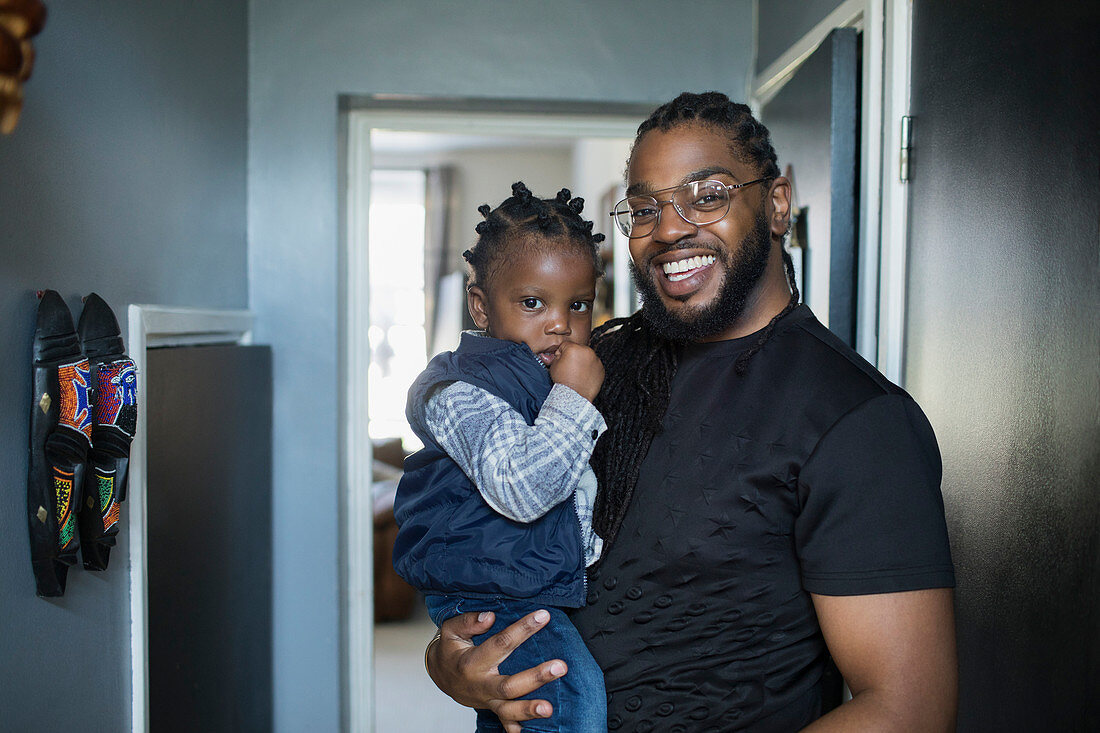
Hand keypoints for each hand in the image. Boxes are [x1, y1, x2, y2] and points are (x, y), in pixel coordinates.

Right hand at [425, 609, 567, 732]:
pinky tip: (538, 729)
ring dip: (530, 710)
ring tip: (550, 708)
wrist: (439, 674)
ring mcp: (487, 700)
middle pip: (509, 685)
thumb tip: (490, 617)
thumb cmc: (449, 649)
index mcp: (471, 662)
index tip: (543, 616)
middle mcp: (480, 684)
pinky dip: (518, 729)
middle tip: (560, 667)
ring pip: (509, 710)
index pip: (501, 644)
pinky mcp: (491, 709)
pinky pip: (505, 723)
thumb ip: (468, 622)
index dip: (523, 629)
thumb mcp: (450, 630)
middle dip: (536, 677)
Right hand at [549, 342, 603, 402]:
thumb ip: (556, 356)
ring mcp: (596, 360)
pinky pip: (594, 365)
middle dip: (574, 356)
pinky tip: (583, 377)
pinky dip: (590, 369)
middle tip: (569, 368)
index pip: (566, 345)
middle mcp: (587, 351)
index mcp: (574, 348)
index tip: (561, 361)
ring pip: (587, 357)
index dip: (561, 353)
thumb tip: (556, 353)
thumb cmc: (563, 382)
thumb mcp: (554, 366)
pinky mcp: (601, 369)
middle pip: (578, 349)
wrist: (574, 396)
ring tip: (577, 374)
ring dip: (583, 362)